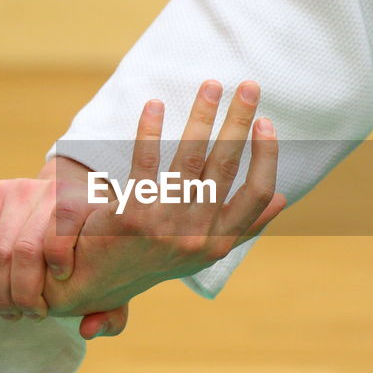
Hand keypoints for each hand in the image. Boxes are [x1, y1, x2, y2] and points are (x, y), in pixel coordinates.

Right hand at [0, 177, 126, 339]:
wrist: (72, 198)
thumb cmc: (90, 249)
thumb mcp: (110, 272)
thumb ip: (112, 311)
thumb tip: (88, 330)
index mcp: (86, 205)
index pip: (65, 227)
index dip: (60, 258)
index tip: (62, 280)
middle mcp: (51, 192)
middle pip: (27, 248)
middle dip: (24, 292)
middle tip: (30, 314)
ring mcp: (19, 190)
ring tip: (9, 309)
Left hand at [38, 79, 286, 316]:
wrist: (92, 287)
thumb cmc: (148, 260)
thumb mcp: (200, 252)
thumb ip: (239, 228)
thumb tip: (280, 199)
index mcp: (218, 244)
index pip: (256, 195)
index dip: (266, 156)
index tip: (266, 124)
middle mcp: (197, 236)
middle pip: (227, 166)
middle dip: (241, 121)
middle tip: (249, 86)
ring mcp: (165, 226)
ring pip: (192, 158)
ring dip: (204, 116)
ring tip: (211, 85)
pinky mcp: (132, 216)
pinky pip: (146, 161)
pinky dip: (150, 130)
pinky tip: (154, 105)